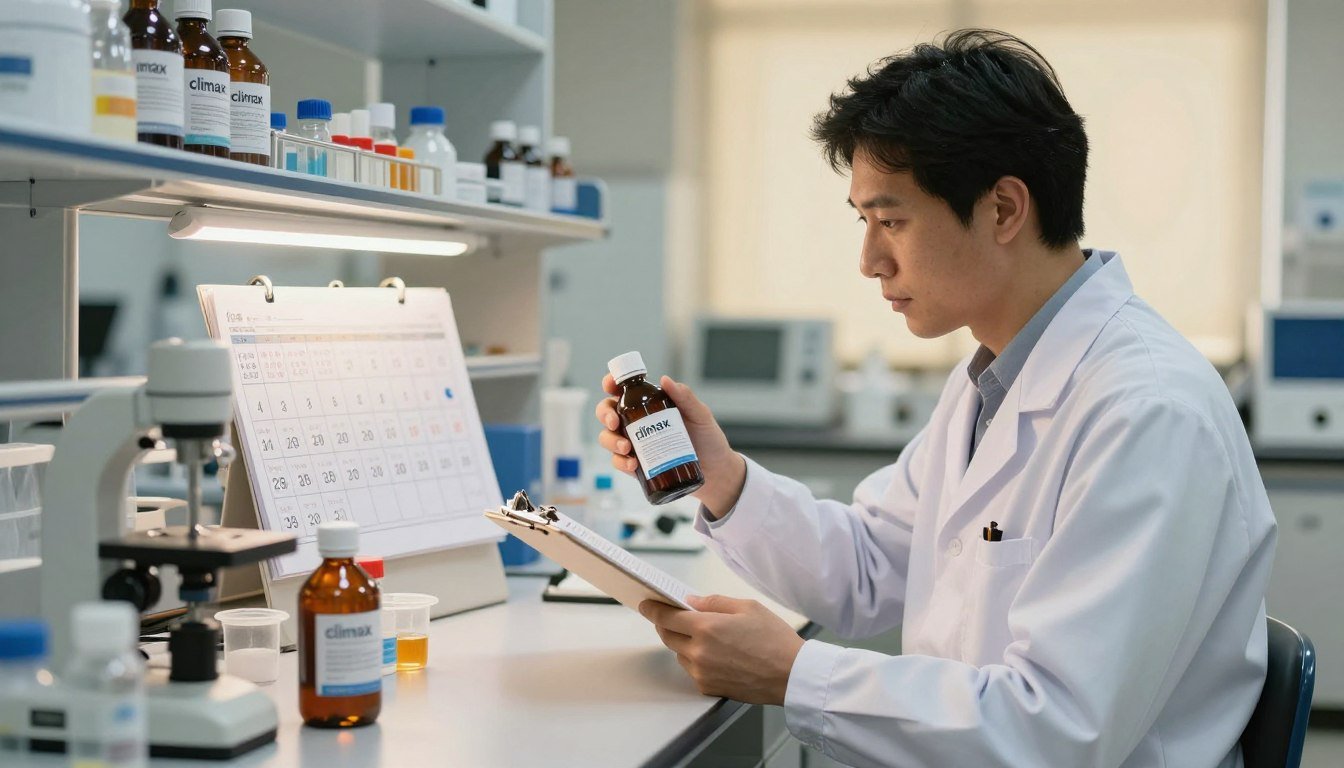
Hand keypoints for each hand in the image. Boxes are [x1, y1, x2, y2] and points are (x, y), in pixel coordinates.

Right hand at [595, 374, 745, 516]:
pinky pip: (618, 462)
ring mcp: (635, 443)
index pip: (624, 389)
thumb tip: (665, 379)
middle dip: (605, 414)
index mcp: (650, 404)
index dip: (611, 383)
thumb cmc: (708, 439)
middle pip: (607, 412)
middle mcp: (637, 422)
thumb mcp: (700, 415)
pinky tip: (632, 464)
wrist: (715, 471)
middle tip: (615, 422)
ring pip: (607, 438)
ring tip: (627, 448)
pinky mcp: (636, 465)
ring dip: (611, 441)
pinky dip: (620, 462)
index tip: (610, 386)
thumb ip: (685, 397)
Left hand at [639, 595, 804, 704]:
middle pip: (667, 636)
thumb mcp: (747, 607)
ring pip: (679, 654)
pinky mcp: (708, 687)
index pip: (667, 616)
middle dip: (666, 624)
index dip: (653, 609)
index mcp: (707, 627)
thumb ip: (714, 602)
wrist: (792, 675)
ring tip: (706, 636)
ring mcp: (702, 672)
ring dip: (683, 643)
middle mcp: (699, 652)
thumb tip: (692, 602)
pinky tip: (717, 654)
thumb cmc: (775, 640)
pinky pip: (692, 670)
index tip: (646, 604)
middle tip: (675, 616)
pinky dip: (696, 660)